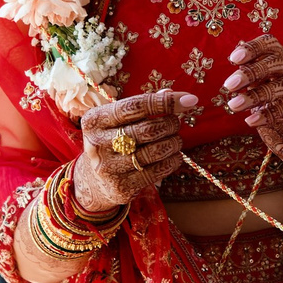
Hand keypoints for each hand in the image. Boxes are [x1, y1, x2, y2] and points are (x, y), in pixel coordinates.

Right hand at [71, 91, 198, 212]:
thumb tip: (172, 94)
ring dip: (173, 143)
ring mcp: (108, 168)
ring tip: (176, 140)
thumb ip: (142, 105)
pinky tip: (174, 156)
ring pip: (154, 152)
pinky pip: (156, 173)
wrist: (93, 181)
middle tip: (175, 123)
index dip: (165, 102)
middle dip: (170, 124)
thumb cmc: (112, 141)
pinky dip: (172, 162)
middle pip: (147, 129)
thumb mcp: (118, 120)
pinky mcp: (121, 187)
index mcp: (95, 120)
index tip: (189, 100)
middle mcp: (97, 144)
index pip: (135, 106)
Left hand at [224, 39, 282, 182]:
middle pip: (279, 62)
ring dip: (257, 94)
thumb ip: (254, 87)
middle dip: (252, 71)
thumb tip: (237, 68)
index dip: (254, 48)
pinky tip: (251, 121)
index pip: (273, 47)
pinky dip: (269, 114)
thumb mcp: (264, 104)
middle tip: (229, 85)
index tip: (233, 59)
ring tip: (234, 105)